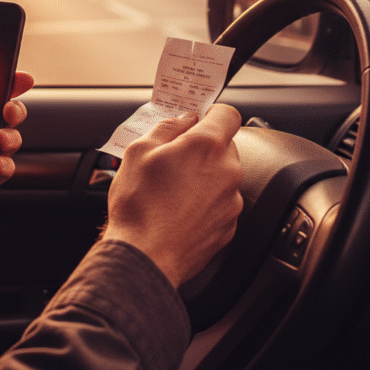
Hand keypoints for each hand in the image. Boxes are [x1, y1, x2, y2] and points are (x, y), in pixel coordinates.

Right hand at [101, 104, 243, 287]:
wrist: (145, 256)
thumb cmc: (139, 204)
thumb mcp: (139, 151)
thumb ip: (166, 127)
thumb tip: (183, 119)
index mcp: (206, 146)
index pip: (227, 114)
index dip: (211, 113)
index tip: (197, 119)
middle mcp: (227, 171)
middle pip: (225, 144)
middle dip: (202, 146)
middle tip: (173, 156)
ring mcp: (230, 200)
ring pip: (222, 174)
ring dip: (204, 174)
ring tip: (172, 187)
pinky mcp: (229, 225)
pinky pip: (220, 200)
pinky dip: (204, 199)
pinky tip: (178, 207)